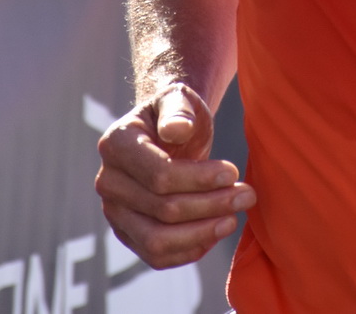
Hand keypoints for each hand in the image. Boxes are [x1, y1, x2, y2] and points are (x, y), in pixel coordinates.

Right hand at [96, 84, 255, 268]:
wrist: (169, 133)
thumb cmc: (178, 114)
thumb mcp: (181, 100)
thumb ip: (179, 109)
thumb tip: (177, 130)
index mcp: (116, 144)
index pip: (160, 174)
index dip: (200, 179)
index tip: (233, 171)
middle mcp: (108, 181)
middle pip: (163, 209)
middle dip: (211, 205)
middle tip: (247, 196)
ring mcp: (114, 212)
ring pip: (157, 241)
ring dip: (202, 234)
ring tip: (233, 219)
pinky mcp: (127, 234)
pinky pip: (157, 256)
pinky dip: (190, 250)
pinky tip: (215, 232)